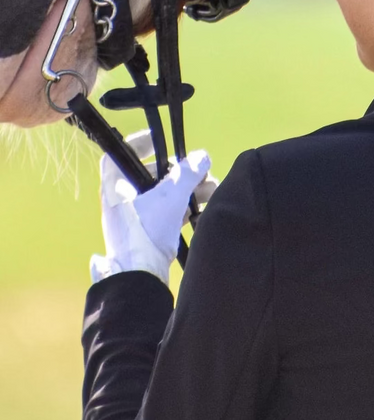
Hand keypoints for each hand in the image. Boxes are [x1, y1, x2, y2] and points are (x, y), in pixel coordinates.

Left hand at [90, 131, 215, 285]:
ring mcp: (135, 219)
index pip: (120, 154)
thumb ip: (188, 173)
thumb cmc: (147, 231)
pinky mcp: (147, 235)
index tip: (158, 141)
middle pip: (149, 174)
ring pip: (162, 194)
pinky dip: (184, 206)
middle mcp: (122, 201)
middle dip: (178, 170)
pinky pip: (167, 212)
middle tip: (197, 169)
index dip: (138, 143)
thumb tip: (202, 156)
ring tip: (211, 188)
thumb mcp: (171, 197)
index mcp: (115, 187)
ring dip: (187, 189)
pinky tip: (205, 207)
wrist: (141, 278)